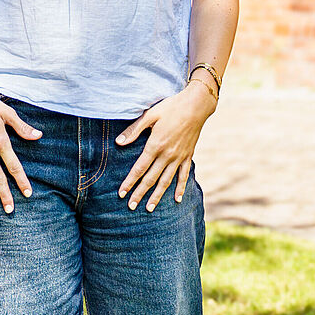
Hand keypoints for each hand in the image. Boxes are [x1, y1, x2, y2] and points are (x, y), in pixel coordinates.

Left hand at [116, 80, 216, 211]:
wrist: (196, 106)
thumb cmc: (171, 107)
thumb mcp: (150, 115)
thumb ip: (134, 130)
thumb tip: (118, 142)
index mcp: (155, 145)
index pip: (139, 169)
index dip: (129, 182)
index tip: (121, 193)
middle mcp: (167, 155)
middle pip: (150, 179)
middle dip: (140, 193)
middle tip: (131, 207)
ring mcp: (179, 157)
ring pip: (166, 181)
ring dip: (157, 196)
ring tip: (149, 208)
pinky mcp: (188, 156)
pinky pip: (183, 176)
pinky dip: (180, 188)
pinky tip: (177, 199)